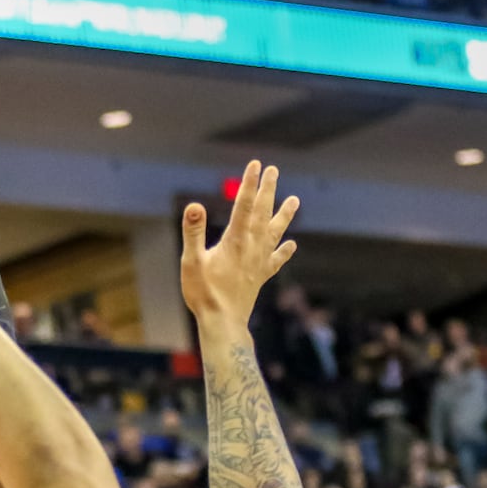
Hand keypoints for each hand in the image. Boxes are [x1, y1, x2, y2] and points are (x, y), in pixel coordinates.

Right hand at [180, 160, 298, 332]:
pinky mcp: (261, 276)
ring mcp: (259, 262)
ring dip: (284, 215)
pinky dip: (284, 251)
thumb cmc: (204, 293)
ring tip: (295, 200)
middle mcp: (251, 247)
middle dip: (267, 190)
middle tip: (274, 170)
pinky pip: (276, 260)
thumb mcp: (191, 261)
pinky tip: (292, 245)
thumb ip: (193, 232)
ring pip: (275, 233)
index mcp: (235, 240)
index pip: (244, 205)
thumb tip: (195, 205)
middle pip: (262, 212)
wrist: (223, 322)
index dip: (249, 183)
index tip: (255, 165)